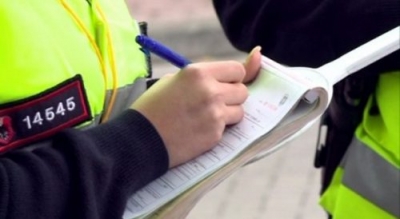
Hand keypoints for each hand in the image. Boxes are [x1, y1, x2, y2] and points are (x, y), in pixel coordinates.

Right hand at [131, 47, 260, 167]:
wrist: (140, 138)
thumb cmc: (154, 106)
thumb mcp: (175, 80)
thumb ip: (207, 74)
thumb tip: (249, 61)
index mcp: (198, 73)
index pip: (238, 69)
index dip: (232, 77)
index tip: (223, 84)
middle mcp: (210, 91)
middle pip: (242, 91)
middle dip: (231, 96)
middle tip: (212, 102)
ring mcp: (214, 114)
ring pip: (240, 111)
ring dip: (228, 113)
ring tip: (205, 116)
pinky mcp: (215, 135)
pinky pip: (228, 128)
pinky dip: (218, 128)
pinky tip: (199, 129)